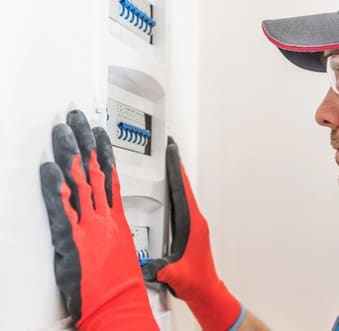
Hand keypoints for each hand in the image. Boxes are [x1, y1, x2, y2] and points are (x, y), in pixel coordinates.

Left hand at [40, 110, 157, 329]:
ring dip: (70, 154)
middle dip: (86, 142)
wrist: (119, 305)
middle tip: (79, 120)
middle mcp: (103, 218)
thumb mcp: (120, 253)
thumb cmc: (121, 286)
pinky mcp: (71, 241)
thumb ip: (111, 232)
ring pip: (78, 183)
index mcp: (115, 221)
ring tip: (63, 131)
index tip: (100, 135)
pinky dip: (54, 188)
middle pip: (94, 172)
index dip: (105, 154)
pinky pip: (60, 210)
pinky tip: (49, 169)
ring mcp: (87, 227)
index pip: (110, 178)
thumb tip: (104, 222)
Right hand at [142, 137, 242, 330]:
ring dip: (177, 180)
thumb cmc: (196, 281)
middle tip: (170, 150)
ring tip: (168, 164)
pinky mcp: (191, 231)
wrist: (206, 289)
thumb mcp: (176, 275)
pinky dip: (176, 194)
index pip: (183, 191)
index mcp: (194, 224)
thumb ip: (163, 270)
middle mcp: (196, 221)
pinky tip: (168, 193)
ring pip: (184, 196)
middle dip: (176, 169)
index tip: (173, 153)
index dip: (177, 171)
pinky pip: (183, 205)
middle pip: (185, 188)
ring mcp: (195, 225)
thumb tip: (152, 266)